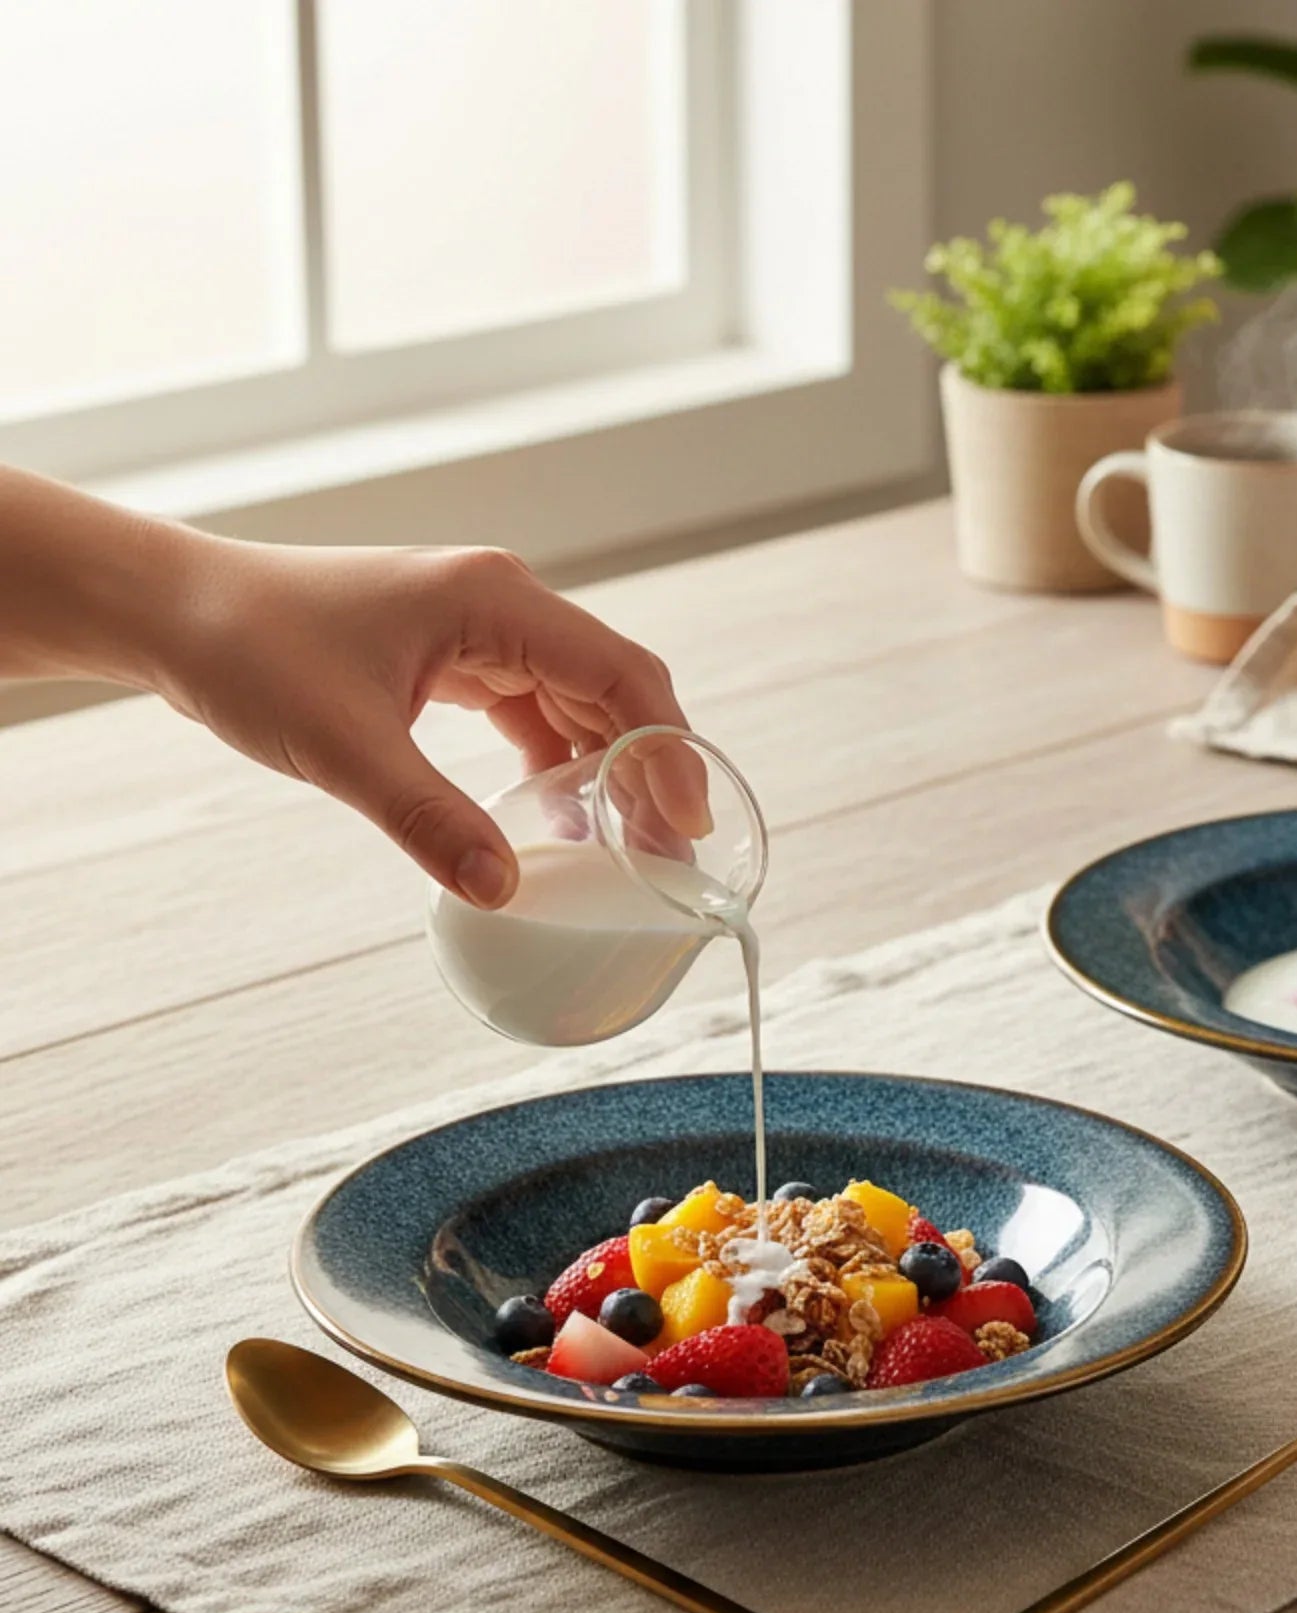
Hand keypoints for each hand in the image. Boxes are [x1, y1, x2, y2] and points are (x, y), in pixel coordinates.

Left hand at [155, 537, 681, 906]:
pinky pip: (534, 712)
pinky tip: (561, 820)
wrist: (172, 610)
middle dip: (649, 771)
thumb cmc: (248, 649)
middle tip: (668, 858)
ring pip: (579, 703)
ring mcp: (480, 628)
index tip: (688, 824)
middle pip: (615, 690)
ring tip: (629, 849)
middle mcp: (502, 604)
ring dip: (609, 771)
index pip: (620, 674)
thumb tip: (501, 892)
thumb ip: (429, 821)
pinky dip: (557, 765)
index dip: (667, 750)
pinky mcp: (454, 656)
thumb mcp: (343, 748)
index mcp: (494, 601)